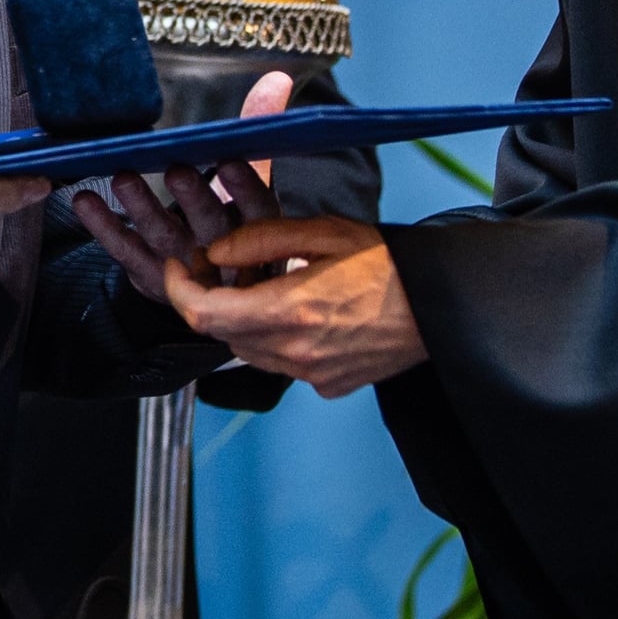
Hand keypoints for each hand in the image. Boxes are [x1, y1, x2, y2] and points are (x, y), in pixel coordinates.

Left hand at [70, 69, 294, 304]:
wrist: (217, 285)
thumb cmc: (234, 219)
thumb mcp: (253, 178)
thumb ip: (259, 129)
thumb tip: (276, 78)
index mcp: (257, 227)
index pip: (258, 210)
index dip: (245, 188)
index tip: (230, 162)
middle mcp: (223, 251)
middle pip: (210, 225)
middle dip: (193, 198)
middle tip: (176, 170)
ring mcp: (185, 267)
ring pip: (163, 237)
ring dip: (142, 207)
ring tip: (123, 178)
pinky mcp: (150, 275)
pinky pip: (125, 251)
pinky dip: (104, 227)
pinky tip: (86, 201)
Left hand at [159, 215, 424, 397]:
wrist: (440, 306)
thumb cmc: (387, 263)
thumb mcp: (322, 232)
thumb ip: (261, 240)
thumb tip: (217, 251)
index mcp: (290, 309)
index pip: (203, 312)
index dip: (178, 288)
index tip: (178, 266)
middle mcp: (295, 351)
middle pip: (221, 333)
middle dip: (210, 300)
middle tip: (220, 267)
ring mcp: (310, 374)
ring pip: (247, 351)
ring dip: (241, 321)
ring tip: (263, 286)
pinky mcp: (326, 386)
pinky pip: (280, 364)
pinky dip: (273, 339)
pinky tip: (298, 313)